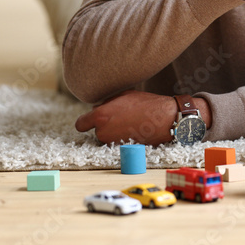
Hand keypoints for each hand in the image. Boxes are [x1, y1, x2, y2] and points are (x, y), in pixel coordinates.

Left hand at [75, 90, 209, 144]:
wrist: (164, 119)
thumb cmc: (145, 104)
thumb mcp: (123, 96)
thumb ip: (106, 103)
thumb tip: (97, 108)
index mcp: (100, 117)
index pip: (81, 124)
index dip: (86, 121)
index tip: (91, 119)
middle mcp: (103, 132)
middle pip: (96, 129)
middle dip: (105, 123)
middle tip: (120, 115)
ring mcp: (112, 142)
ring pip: (106, 136)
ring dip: (113, 130)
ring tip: (129, 121)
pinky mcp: (121, 149)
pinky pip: (116, 142)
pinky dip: (122, 136)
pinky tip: (133, 128)